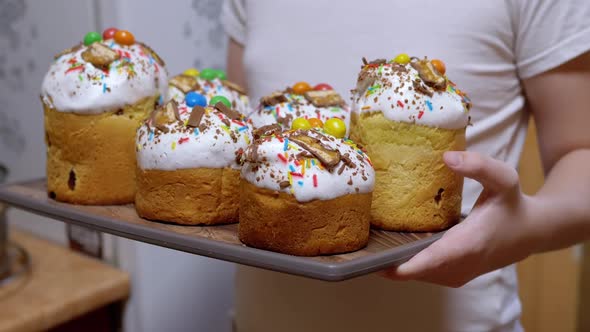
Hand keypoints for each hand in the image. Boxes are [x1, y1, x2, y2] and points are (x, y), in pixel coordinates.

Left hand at [379, 151, 540, 287]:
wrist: (530, 233)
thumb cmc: (512, 205)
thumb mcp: (503, 178)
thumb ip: (478, 165)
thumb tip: (446, 157)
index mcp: (470, 244)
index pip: (432, 261)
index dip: (403, 265)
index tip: (377, 261)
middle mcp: (460, 266)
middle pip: (415, 270)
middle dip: (387, 260)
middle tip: (359, 241)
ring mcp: (455, 276)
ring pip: (416, 275)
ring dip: (393, 262)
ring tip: (368, 242)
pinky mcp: (452, 277)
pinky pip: (422, 274)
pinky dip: (405, 264)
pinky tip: (390, 246)